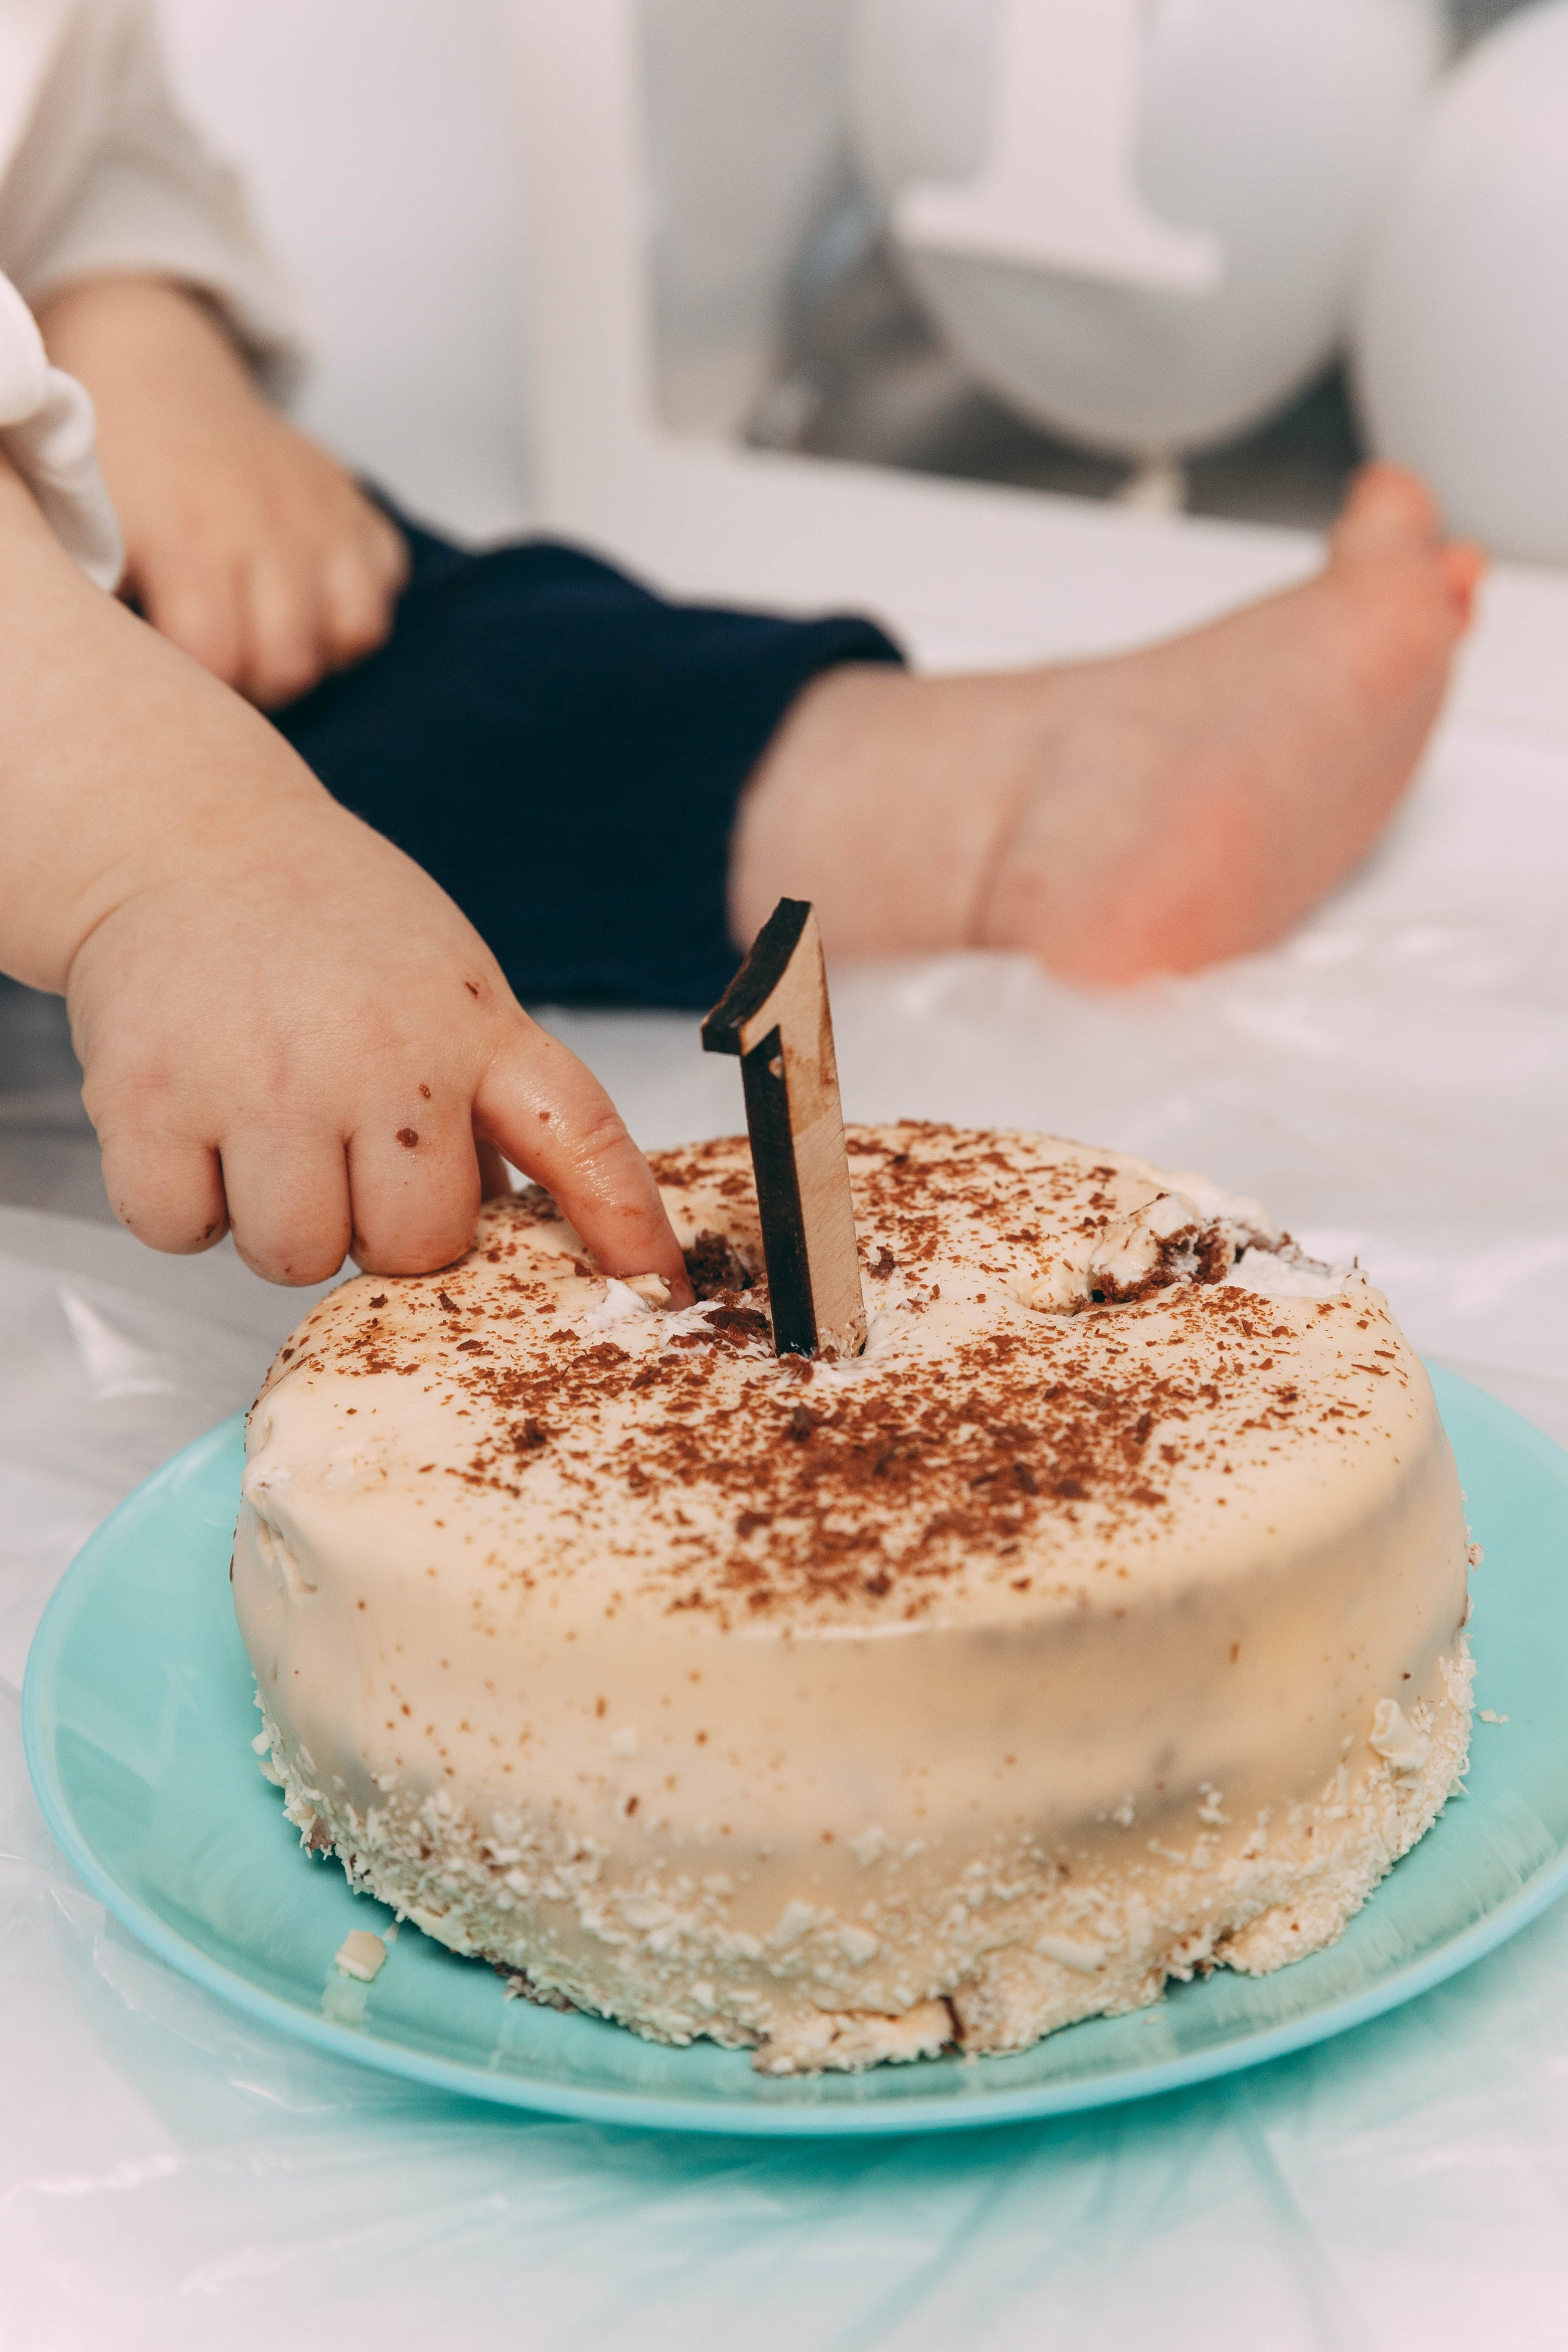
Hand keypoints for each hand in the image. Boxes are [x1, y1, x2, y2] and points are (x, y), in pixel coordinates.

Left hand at [34, 275, 406, 707]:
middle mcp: (265, 527)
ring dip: (321, 650)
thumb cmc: (118, 469)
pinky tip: (315, 593)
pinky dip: (359, 596)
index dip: (203, 690)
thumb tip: (139, 677)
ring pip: (358, 629)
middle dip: (260, 685)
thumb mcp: (90, 531)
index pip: (218, 659)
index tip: (186, 681)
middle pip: (292, 663)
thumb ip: (112, 605)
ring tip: (279, 639)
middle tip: (231, 669)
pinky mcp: (355, 500)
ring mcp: (320, 513)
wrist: (154, 376)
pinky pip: (389, 575)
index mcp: (188, 538)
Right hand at [68, 800, 693, 1292]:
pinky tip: (194, 1126)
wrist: (184, 839)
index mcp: (473, 1027)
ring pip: (294, 1257)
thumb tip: (528, 1236)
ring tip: (265, 1132)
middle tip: (342, 1151)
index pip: (580, 1135)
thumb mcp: (449, 989)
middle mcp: (382, 1054)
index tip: (659, 1289)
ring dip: (277, 1223)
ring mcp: (263, 1078)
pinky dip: (182, 1203)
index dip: (626, 1223)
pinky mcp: (149, 1099)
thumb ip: (490, 1104)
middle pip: (414, 1246)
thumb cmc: (331, 932)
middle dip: (379, 1228)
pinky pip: (181, 1230)